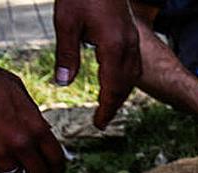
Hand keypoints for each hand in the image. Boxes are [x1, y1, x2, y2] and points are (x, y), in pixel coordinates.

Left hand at [53, 0, 141, 128]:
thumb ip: (67, 54)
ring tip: (108, 105)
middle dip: (114, 105)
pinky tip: (116, 82)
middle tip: (102, 121)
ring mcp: (133, 41)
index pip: (113, 87)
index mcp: (114, 47)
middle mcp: (128, 47)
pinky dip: (125, 80)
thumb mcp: (66, 22)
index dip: (106, 108)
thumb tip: (63, 83)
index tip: (99, 124)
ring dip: (121, 94)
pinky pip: (134, 66)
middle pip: (126, 86)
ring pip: (132, 77)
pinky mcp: (132, 35)